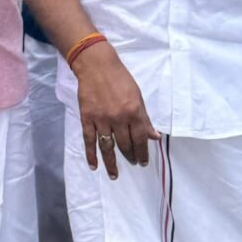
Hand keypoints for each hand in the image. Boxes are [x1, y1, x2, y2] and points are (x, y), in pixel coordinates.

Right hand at [73, 41, 159, 178]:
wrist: (97, 66)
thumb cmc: (120, 79)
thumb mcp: (138, 96)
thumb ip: (145, 118)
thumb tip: (154, 136)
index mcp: (134, 111)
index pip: (141, 139)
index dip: (143, 152)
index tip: (143, 162)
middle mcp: (118, 118)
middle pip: (125, 145)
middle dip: (130, 156)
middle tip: (132, 163)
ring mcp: (101, 119)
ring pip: (108, 147)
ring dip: (111, 163)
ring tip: (115, 174)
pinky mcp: (87, 118)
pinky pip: (89, 140)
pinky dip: (91, 154)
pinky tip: (94, 165)